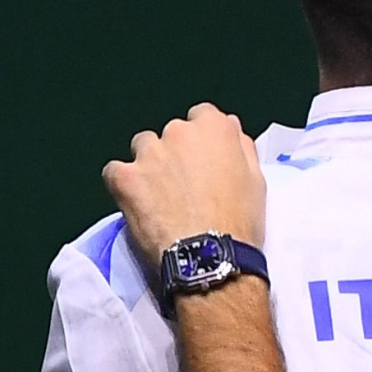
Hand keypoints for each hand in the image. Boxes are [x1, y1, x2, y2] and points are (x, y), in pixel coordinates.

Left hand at [107, 105, 265, 267]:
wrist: (208, 256)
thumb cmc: (240, 220)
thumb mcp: (256, 179)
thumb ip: (240, 148)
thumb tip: (229, 128)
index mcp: (215, 129)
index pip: (203, 115)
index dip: (204, 138)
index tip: (205, 158)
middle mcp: (179, 133)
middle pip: (172, 133)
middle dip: (177, 151)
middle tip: (184, 182)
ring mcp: (148, 154)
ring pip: (142, 148)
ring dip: (150, 163)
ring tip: (158, 194)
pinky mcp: (123, 178)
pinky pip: (115, 171)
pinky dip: (124, 183)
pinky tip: (136, 202)